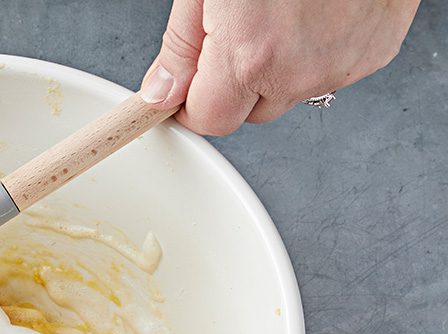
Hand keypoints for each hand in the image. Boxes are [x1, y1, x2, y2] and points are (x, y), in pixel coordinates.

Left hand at [140, 0, 419, 134]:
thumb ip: (182, 46)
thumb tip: (162, 92)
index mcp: (250, 57)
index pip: (208, 120)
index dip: (192, 103)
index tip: (187, 85)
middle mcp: (299, 72)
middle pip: (250, 111)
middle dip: (234, 84)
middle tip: (238, 29)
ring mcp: (341, 66)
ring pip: (291, 92)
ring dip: (278, 68)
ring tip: (281, 11)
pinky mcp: (374, 53)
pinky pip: (330, 71)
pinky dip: (316, 52)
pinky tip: (314, 11)